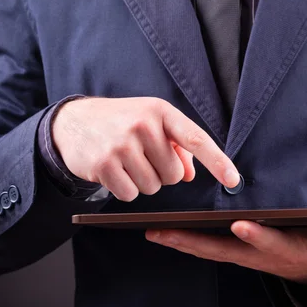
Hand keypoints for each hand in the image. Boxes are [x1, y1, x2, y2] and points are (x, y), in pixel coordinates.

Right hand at [52, 97, 239, 200]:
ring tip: (126, 162)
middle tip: (143, 158)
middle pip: (174, 175)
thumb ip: (177, 147)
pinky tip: (114, 171)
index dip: (218, 162)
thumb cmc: (122, 122)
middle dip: (162, 174)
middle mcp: (143, 125)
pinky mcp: (104, 164)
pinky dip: (125, 189)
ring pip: (153, 187)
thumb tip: (191, 175)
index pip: (196, 139)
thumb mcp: (152, 123)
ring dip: (143, 182)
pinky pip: (131, 194)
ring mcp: (122, 144)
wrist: (73, 122)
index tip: (234, 180)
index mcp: (161, 112)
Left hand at [145, 222, 306, 284]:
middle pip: (220, 248)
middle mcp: (255, 254)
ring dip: (179, 240)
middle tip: (163, 231)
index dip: (257, 235)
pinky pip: (205, 246)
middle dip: (191, 240)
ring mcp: (242, 253)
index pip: (268, 242)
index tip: (241, 225)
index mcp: (282, 250)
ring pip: (206, 248)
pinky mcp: (234, 250)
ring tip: (152, 230)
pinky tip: (164, 231)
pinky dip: (184, 240)